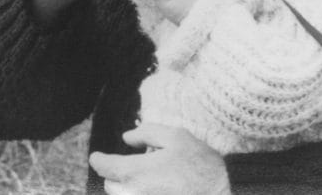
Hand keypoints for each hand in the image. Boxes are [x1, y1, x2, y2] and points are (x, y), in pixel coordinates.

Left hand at [89, 123, 229, 194]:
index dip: (98, 159)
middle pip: (110, 185)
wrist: (225, 194)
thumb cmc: (201, 166)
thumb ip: (146, 133)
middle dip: (115, 174)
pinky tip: (157, 189)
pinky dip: (140, 194)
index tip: (97, 156)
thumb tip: (127, 138)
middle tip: (132, 165)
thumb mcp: (176, 137)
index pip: (104, 167)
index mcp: (135, 173)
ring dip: (127, 188)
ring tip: (149, 178)